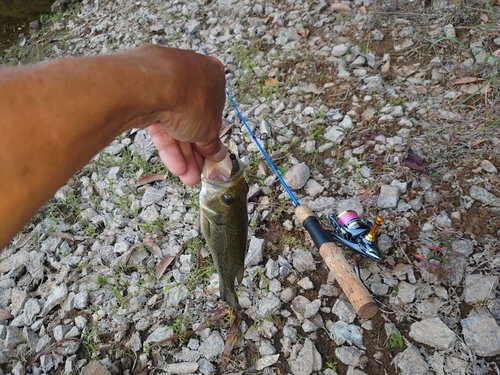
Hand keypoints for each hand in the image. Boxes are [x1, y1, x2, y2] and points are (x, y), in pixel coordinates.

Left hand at [119, 46, 226, 184]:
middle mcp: (188, 77)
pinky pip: (159, 124)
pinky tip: (173, 162)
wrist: (151, 85)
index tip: (209, 156)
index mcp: (212, 76)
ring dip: (181, 153)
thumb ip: (213, 144)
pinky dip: (166, 144)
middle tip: (196, 170)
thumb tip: (217, 152)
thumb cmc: (187, 94)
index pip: (213, 112)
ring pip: (174, 125)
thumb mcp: (210, 129)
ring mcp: (164, 85)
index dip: (210, 137)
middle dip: (194, 151)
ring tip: (185, 174)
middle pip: (193, 121)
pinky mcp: (145, 96)